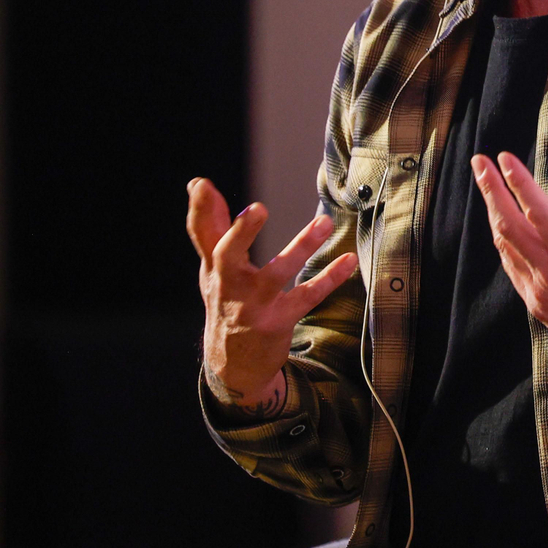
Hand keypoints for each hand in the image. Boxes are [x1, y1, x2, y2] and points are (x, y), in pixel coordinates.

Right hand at [186, 178, 356, 421]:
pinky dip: (330, 278)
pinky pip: (307, 296)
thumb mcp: (213, 268)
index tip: (201, 185)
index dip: (199, 209)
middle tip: (258, 209)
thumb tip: (199, 183)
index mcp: (214, 267)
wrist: (234, 365)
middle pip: (228, 255)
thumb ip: (210, 226)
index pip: (201, 235)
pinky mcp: (279, 321)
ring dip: (302, 247)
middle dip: (241, 232)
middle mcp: (229, 285)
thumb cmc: (226, 301)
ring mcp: (254, 305)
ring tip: (325, 223)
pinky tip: (348, 260)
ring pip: (277, 273)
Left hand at [471, 153, 547, 408]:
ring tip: (488, 191)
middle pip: (507, 222)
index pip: (535, 207)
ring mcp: (538, 290)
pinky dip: (504, 245)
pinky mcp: (536, 305)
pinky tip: (504, 234)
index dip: (517, 180)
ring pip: (504, 246)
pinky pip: (512, 268)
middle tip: (479, 164)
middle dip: (490, 190)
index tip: (504, 158)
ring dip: (493, 215)